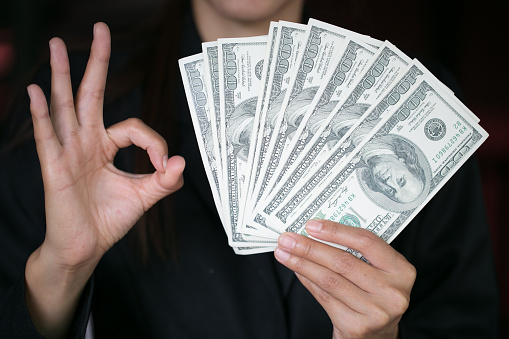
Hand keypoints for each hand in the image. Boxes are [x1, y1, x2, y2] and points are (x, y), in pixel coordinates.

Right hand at [25, 23, 183, 336]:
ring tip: (58, 45)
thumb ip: (164, 180)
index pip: (133, 128)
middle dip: (97, 62)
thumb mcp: (143, 196)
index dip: (153, 143)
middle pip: (91, 94)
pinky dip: (41, 114)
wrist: (85, 246)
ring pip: (65, 106)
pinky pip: (47, 136)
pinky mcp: (54, 167)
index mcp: (105, 146)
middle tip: (100, 30)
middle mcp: (86, 142)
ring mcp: (68, 151)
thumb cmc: (108, 219)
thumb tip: (182, 161)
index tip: (164, 166)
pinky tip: (37, 92)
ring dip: (62, 75)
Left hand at [274, 220, 415, 338]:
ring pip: (330, 280)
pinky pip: (324, 297)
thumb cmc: (373, 296)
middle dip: (310, 248)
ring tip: (284, 253)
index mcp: (401, 270)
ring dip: (301, 264)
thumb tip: (315, 232)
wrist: (377, 337)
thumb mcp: (376, 273)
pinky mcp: (357, 326)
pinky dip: (307, 281)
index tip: (311, 225)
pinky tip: (296, 271)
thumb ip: (356, 253)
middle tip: (287, 239)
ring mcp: (376, 311)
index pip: (366, 242)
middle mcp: (392, 291)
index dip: (336, 231)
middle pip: (343, 261)